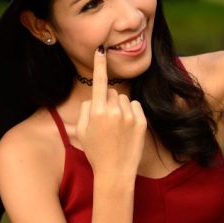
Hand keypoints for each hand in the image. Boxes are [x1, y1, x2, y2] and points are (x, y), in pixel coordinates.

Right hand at [75, 47, 146, 181]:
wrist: (115, 173)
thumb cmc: (95, 152)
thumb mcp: (81, 131)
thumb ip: (86, 110)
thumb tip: (95, 97)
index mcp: (96, 111)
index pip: (98, 81)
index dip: (99, 64)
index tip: (101, 49)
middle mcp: (114, 110)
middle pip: (111, 92)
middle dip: (108, 101)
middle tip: (106, 122)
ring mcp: (129, 116)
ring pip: (124, 100)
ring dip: (120, 108)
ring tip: (117, 129)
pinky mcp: (142, 122)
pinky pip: (135, 107)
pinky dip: (131, 114)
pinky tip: (127, 130)